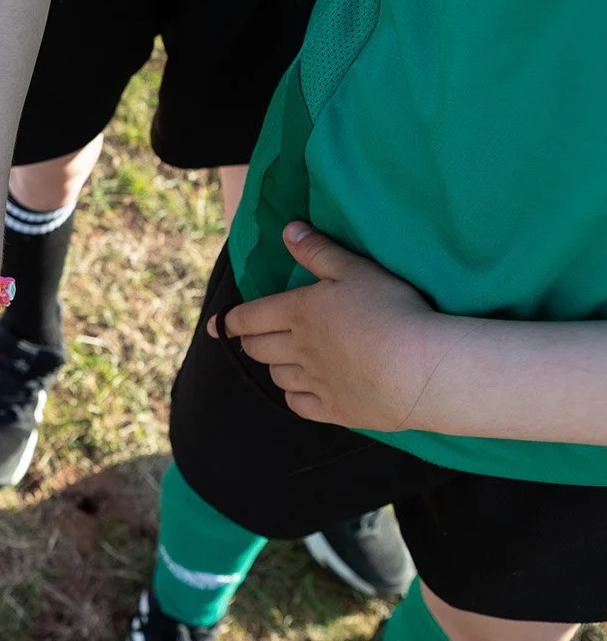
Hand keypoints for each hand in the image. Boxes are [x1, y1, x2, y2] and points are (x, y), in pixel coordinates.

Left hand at [212, 222, 454, 431]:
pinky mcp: (334, 410)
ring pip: (277, 376)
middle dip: (251, 342)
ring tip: (283, 360)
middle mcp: (297, 349)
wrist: (420, 370)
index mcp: (297, 312)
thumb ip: (318, 251)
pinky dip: (294, 396)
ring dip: (274, 366)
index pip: (249, 317)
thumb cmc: (390, 310)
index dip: (231, 321)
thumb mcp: (355, 270)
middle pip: (258, 348)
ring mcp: (314, 382)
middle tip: (252, 339)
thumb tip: (287, 230)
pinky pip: (298, 404)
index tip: (219, 326)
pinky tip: (302, 391)